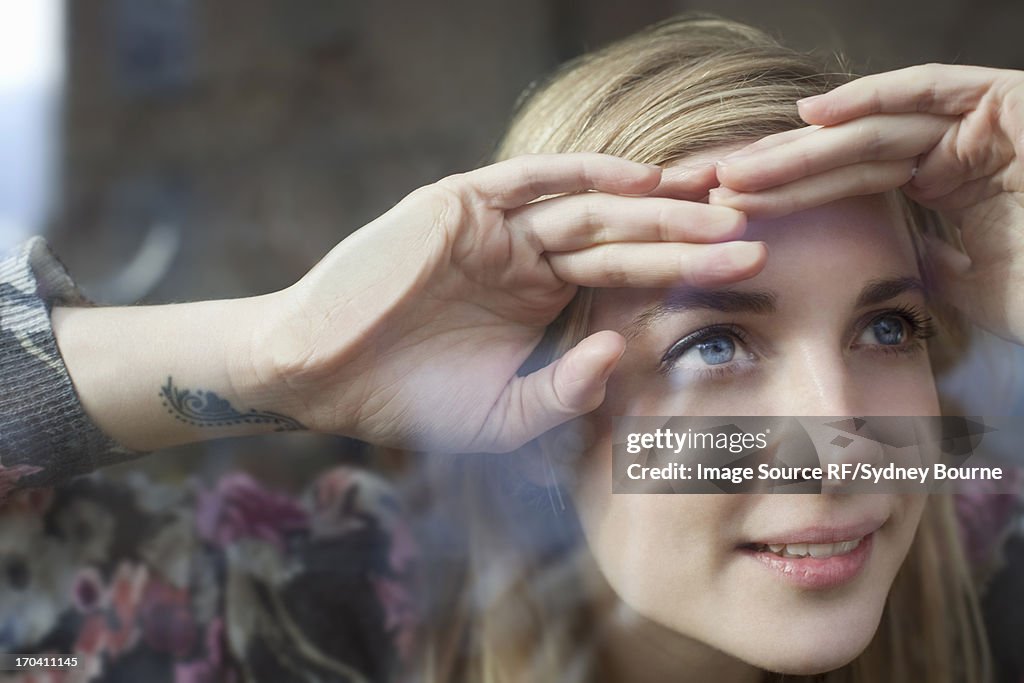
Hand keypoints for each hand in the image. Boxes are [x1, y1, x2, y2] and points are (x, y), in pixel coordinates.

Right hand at [256, 153, 763, 451]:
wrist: (320, 376)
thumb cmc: (411, 399)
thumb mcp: (506, 414)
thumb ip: (569, 390)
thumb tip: (623, 353)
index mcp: (541, 300)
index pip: (627, 278)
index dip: (686, 272)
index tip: (751, 274)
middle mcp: (527, 256)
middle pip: (623, 238)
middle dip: (688, 238)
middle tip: (755, 238)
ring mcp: (496, 227)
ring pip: (589, 207)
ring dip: (653, 208)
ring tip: (718, 208)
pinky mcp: (459, 203)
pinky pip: (532, 179)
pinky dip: (586, 175)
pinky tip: (644, 181)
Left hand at [710, 64, 1023, 343]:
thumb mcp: (967, 287)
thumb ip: (922, 263)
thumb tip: (884, 260)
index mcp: (947, 189)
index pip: (849, 186)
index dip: (788, 197)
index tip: (728, 213)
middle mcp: (959, 151)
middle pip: (848, 157)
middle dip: (778, 173)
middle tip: (711, 186)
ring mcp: (985, 124)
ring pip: (875, 130)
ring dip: (804, 150)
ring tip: (739, 170)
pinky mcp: (1012, 103)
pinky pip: (934, 90)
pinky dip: (875, 98)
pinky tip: (812, 115)